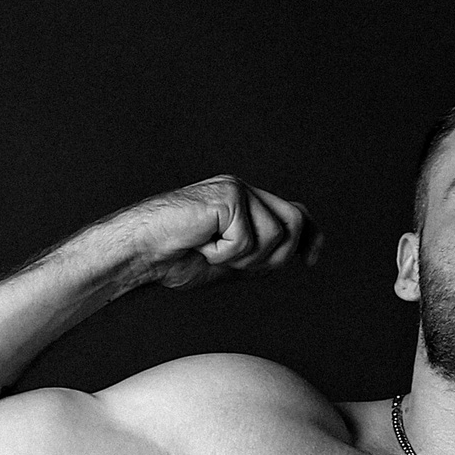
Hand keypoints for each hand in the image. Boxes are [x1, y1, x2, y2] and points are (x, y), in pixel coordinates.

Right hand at [139, 177, 321, 290]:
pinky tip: (201, 244)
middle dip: (274, 256)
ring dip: (245, 257)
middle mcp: (245, 192)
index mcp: (247, 204)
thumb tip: (298, 250)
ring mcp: (237, 190)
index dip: (311, 236)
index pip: (293, 213)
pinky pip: (246, 238)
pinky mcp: (228, 195)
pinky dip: (223, 253)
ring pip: (275, 235)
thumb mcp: (231, 261)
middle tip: (235, 264)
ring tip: (212, 250)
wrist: (143, 252)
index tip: (312, 262)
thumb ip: (263, 252)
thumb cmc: (177, 258)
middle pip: (295, 222)